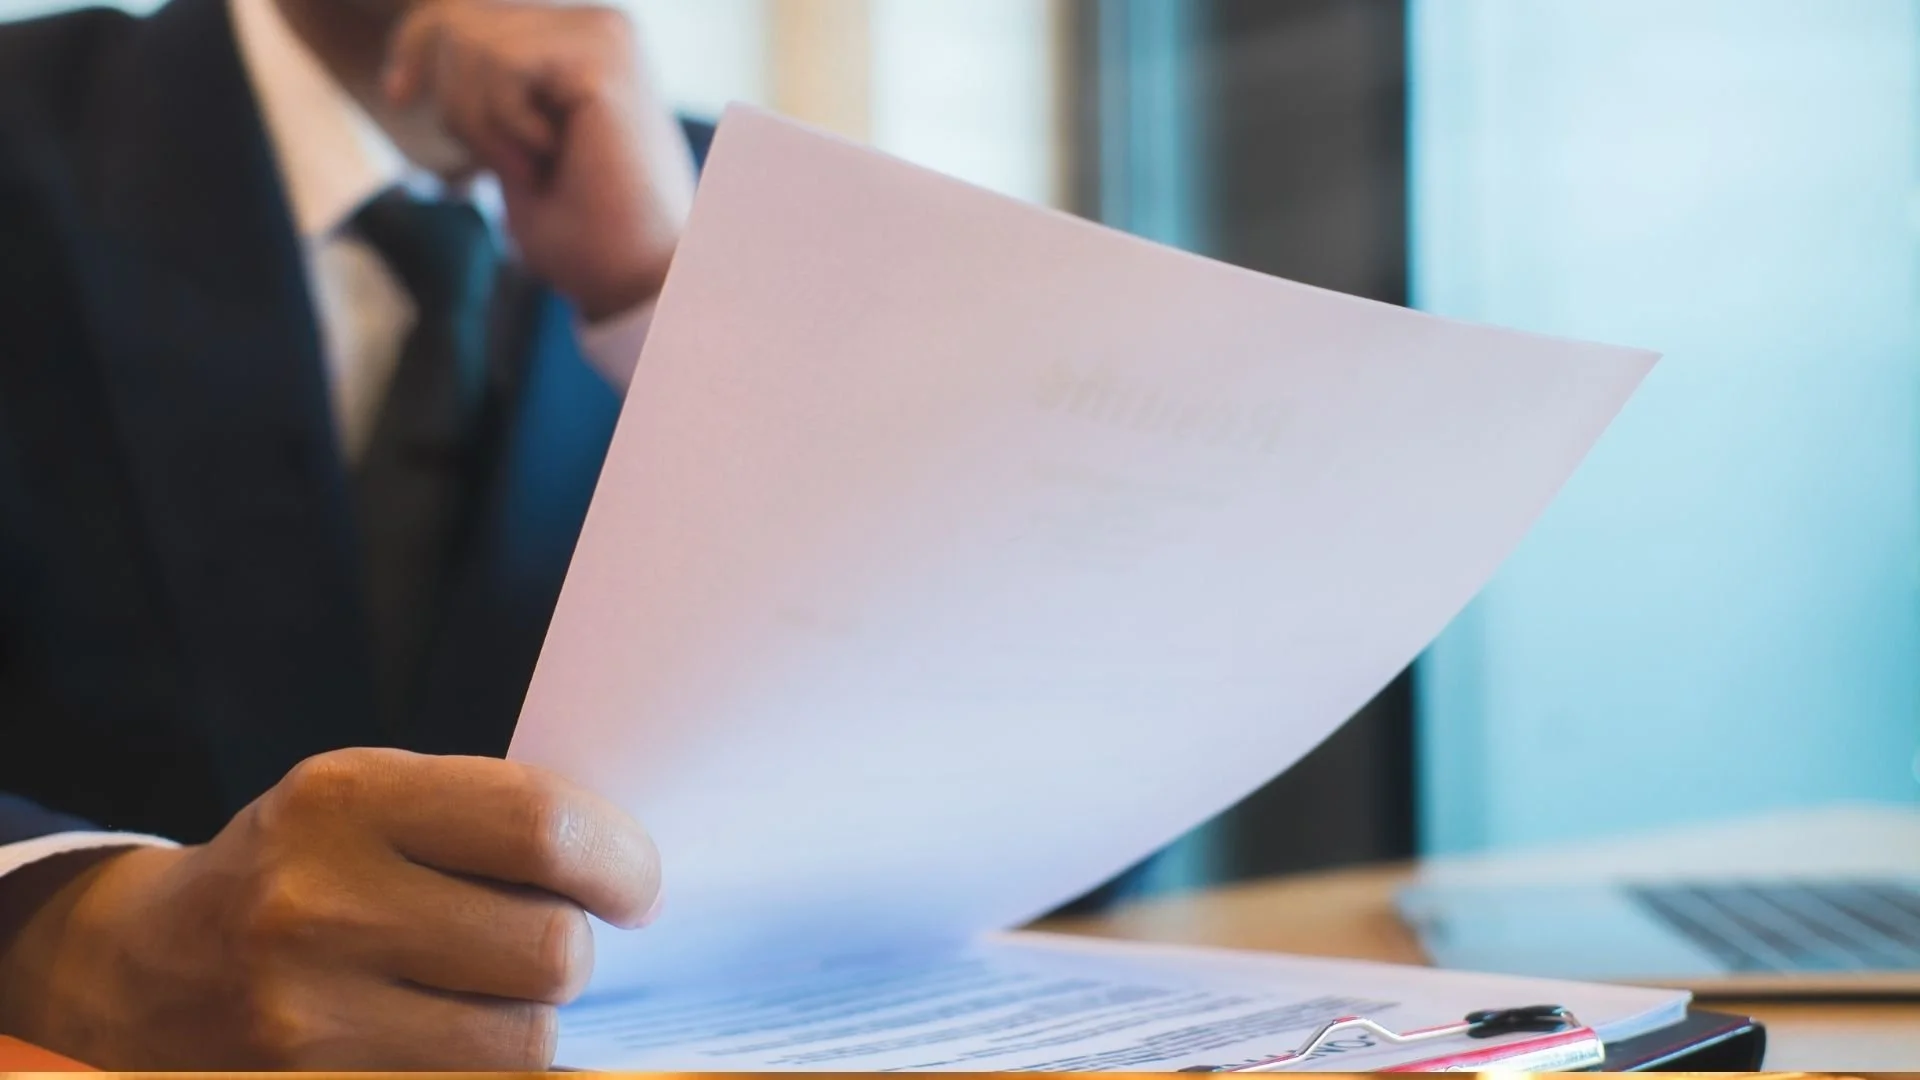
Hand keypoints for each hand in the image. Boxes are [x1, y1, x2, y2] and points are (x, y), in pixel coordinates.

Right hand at [0, 749, 659, 1068]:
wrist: (146, 970)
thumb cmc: (301, 871)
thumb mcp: (371, 801)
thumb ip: (487, 819)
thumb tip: (634, 874)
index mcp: (348, 802)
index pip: (542, 827)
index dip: (622, 862)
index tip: (635, 887)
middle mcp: (318, 909)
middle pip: (550, 950)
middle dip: (574, 950)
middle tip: (553, 943)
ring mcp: (305, 1022)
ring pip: (525, 1046)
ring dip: (533, 1025)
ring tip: (489, 998)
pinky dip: (492, 1075)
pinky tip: (457, 1041)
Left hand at [383, 1, 695, 320]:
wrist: (633, 278)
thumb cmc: (581, 231)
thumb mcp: (510, 145)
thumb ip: (486, 89)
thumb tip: (438, 40)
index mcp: (581, 42)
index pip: (471, 14)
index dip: (417, 43)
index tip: (398, 95)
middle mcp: (598, 26)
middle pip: (461, 22)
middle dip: (458, 104)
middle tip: (510, 167)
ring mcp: (604, 35)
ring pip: (474, 44)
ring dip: (485, 125)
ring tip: (537, 168)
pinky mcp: (603, 57)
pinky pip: (503, 67)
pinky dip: (507, 128)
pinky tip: (552, 158)